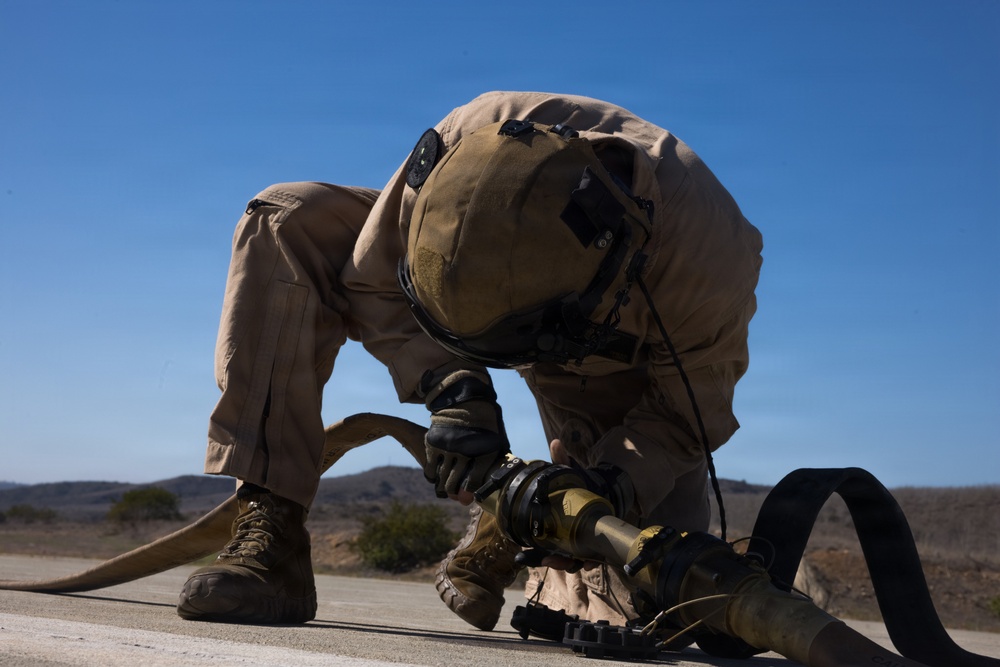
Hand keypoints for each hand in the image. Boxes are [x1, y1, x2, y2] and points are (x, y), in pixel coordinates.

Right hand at [424, 371, 509, 499]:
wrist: (465, 402)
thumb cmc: (483, 426)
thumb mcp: (493, 443)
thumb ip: (490, 464)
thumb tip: (482, 484)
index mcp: (482, 451)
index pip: (475, 480)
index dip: (470, 490)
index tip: (466, 496)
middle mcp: (464, 451)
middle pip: (455, 482)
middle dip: (454, 491)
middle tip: (453, 495)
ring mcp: (448, 448)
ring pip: (443, 476)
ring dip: (443, 485)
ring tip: (444, 488)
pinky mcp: (433, 444)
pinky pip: (431, 468)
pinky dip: (432, 475)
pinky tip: (434, 477)